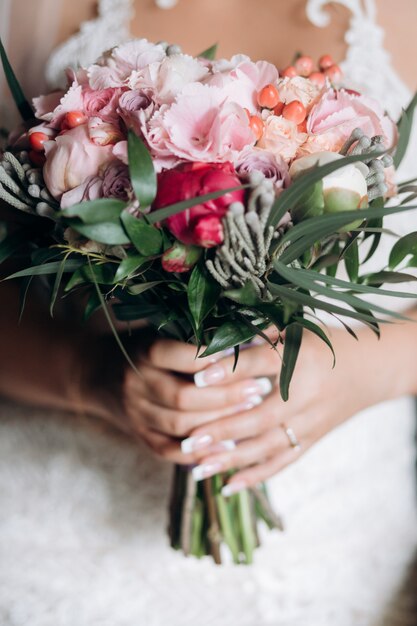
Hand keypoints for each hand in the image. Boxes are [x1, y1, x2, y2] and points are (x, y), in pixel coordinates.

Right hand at [82, 331, 271, 463]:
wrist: (98, 373)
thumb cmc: (145, 346)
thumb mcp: (163, 331)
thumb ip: (195, 336)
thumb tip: (248, 337)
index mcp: (144, 352)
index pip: (181, 357)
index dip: (215, 361)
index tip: (246, 359)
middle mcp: (135, 383)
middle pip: (184, 397)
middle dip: (226, 396)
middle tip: (259, 390)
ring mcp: (135, 413)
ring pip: (180, 426)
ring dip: (219, 423)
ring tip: (251, 413)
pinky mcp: (139, 436)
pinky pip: (170, 451)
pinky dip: (200, 452)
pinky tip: (228, 446)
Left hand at [180, 325, 402, 493]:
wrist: (372, 368)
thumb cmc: (325, 343)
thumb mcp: (296, 329)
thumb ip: (259, 334)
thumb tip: (214, 341)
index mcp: (301, 356)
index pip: (259, 364)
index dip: (228, 370)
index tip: (196, 377)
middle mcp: (307, 393)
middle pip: (260, 416)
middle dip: (222, 430)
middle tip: (188, 440)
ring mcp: (312, 421)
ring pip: (268, 446)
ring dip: (232, 460)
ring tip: (198, 468)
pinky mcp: (314, 439)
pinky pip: (283, 462)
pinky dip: (256, 476)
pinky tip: (229, 486)